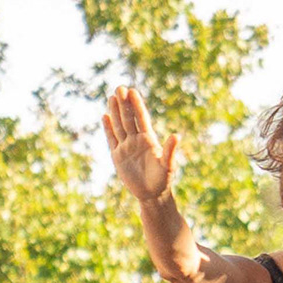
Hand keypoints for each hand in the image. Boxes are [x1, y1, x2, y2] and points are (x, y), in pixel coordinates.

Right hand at [103, 87, 179, 203]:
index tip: (132, 91)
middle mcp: (137, 140)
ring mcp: (126, 147)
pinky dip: (108, 128)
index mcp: (149, 139)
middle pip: (128, 119)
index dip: (137, 105)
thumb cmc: (163, 179)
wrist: (152, 194)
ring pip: (119, 126)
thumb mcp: (168, 165)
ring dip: (115, 112)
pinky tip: (105, 116)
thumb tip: (177, 136)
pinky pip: (112, 139)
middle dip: (124, 104)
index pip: (141, 118)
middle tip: (119, 88)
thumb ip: (170, 150)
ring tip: (112, 97)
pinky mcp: (118, 156)